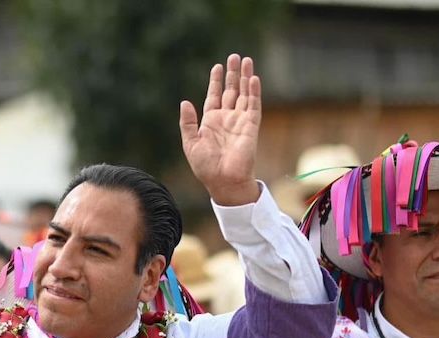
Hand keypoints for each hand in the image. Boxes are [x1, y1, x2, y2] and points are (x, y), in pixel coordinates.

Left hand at [179, 54, 261, 205]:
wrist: (223, 181)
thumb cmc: (205, 167)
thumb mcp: (191, 144)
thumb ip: (188, 123)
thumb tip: (184, 102)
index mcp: (211, 122)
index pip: (214, 96)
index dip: (216, 81)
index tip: (217, 66)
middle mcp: (226, 118)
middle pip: (231, 90)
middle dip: (232, 74)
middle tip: (234, 56)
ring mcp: (239, 121)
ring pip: (243, 94)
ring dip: (245, 77)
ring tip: (246, 60)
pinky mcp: (251, 126)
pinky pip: (253, 105)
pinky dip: (254, 92)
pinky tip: (253, 78)